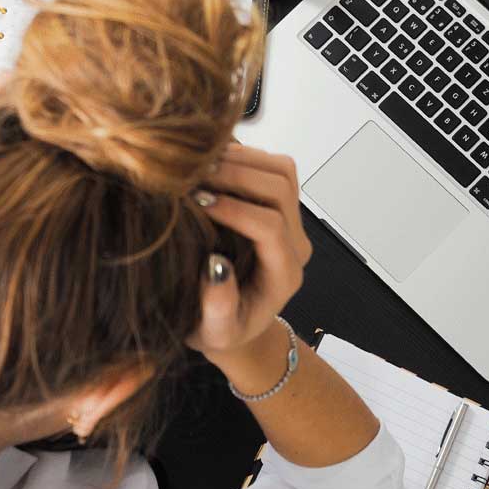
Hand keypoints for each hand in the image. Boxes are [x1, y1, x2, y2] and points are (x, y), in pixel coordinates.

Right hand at [188, 144, 311, 363]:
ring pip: (281, 170)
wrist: (234, 323)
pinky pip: (271, 167)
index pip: (270, 226)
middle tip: (193, 175)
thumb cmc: (221, 330)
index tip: (197, 202)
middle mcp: (295, 244)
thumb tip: (215, 267)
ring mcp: (290, 221)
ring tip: (199, 165)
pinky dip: (242, 156)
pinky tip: (208, 163)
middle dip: (236, 175)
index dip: (235, 209)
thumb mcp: (214, 332)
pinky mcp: (279, 205)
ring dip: (241, 160)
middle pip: (280, 189)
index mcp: (284, 274)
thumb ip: (218, 307)